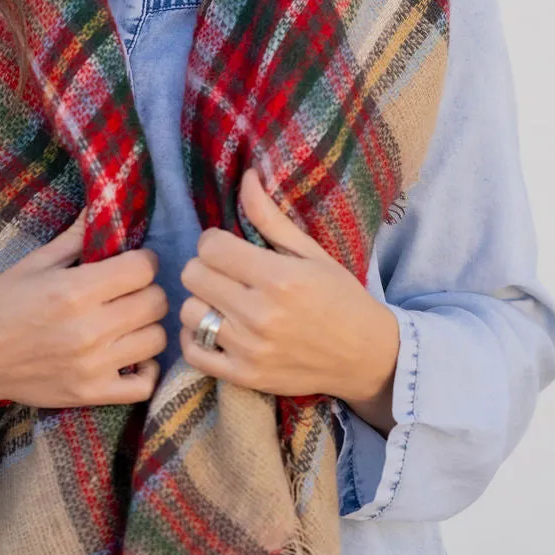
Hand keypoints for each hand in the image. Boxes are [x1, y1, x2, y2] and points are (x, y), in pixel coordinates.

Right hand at [0, 209, 166, 409]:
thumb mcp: (34, 263)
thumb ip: (75, 237)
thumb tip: (103, 205)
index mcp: (74, 290)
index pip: (143, 268)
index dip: (143, 260)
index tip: (132, 263)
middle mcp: (89, 329)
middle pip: (156, 302)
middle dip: (147, 290)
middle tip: (129, 291)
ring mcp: (92, 366)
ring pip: (157, 340)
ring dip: (147, 326)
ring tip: (129, 322)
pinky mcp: (91, 394)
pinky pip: (144, 385)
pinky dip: (146, 370)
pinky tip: (130, 355)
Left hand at [178, 167, 398, 433]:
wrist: (366, 357)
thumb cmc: (341, 298)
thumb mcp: (312, 253)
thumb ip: (271, 218)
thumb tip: (246, 177)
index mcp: (279, 278)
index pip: (210, 246)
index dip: (215, 242)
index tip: (229, 248)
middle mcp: (260, 314)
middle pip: (192, 275)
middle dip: (206, 268)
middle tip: (226, 273)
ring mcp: (249, 349)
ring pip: (188, 312)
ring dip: (201, 303)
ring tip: (222, 301)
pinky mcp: (243, 376)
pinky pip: (193, 353)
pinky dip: (195, 339)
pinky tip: (214, 328)